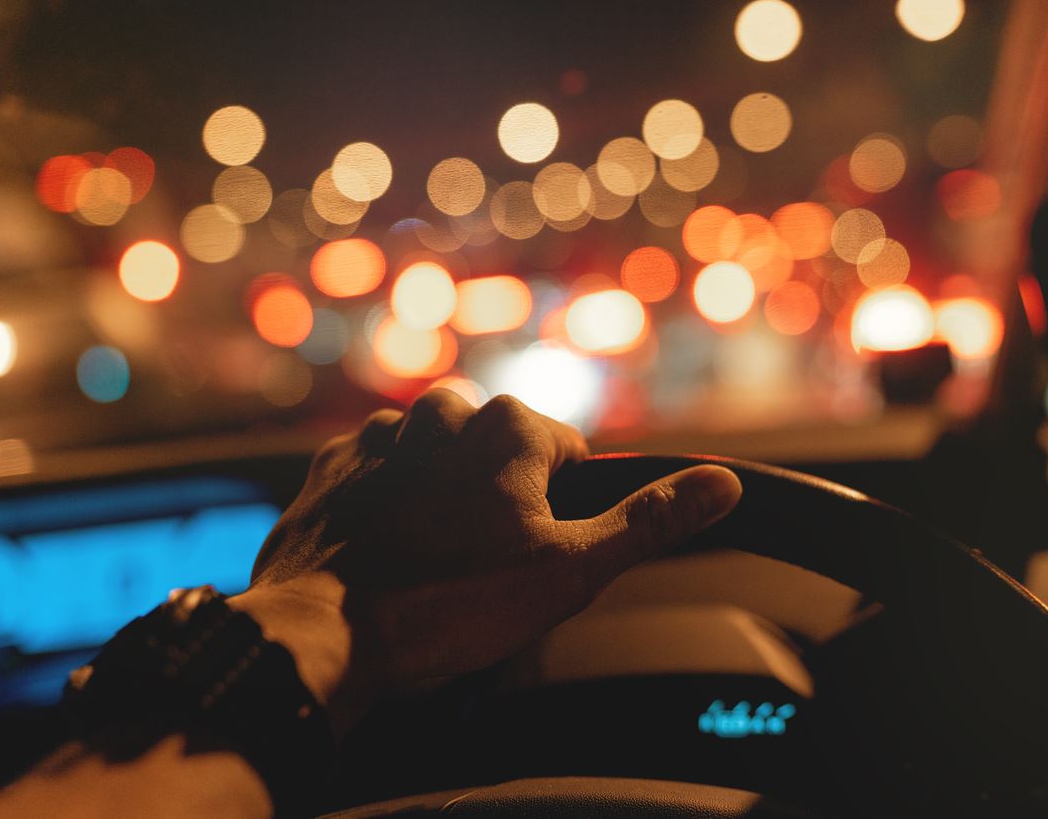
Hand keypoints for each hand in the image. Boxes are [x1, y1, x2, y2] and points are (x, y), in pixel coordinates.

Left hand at [230, 390, 741, 733]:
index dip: (562, 508)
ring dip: (440, 496)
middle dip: (500, 497)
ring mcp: (378, 436)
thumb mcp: (570, 571)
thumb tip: (725, 482)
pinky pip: (375, 473)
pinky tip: (387, 552)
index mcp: (509, 427)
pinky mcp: (328, 465)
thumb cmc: (449, 604)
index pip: (566, 454)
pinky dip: (386, 504)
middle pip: (498, 451)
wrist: (322, 634)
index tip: (537, 553)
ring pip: (435, 458)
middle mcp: (442, 412)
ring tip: (433, 563)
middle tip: (484, 565)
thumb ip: (648, 520)